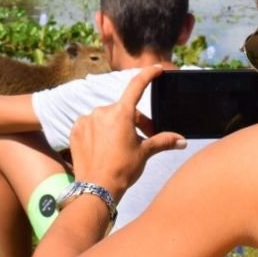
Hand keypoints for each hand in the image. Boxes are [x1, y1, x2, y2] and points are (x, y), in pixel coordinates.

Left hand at [68, 65, 186, 199]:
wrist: (96, 187)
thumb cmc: (123, 169)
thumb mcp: (145, 153)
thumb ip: (163, 141)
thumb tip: (182, 141)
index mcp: (121, 113)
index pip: (136, 86)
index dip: (148, 75)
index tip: (156, 69)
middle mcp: (102, 111)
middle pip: (123, 109)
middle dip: (135, 121)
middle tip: (143, 137)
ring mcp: (86, 119)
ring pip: (106, 118)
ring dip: (115, 126)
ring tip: (121, 146)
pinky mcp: (75, 129)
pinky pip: (91, 125)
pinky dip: (99, 131)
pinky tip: (103, 147)